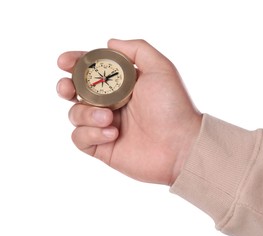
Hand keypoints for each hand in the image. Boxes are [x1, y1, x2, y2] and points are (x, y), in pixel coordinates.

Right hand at [57, 39, 201, 184]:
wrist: (180, 146)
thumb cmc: (173, 107)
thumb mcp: (160, 68)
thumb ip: (137, 49)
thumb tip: (109, 43)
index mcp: (121, 85)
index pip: (91, 71)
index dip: (75, 63)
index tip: (65, 62)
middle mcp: (111, 104)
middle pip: (76, 92)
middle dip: (65, 87)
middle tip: (68, 88)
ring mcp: (105, 126)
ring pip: (75, 114)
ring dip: (86, 113)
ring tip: (109, 118)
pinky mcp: (102, 147)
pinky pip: (80, 138)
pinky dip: (91, 133)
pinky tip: (113, 134)